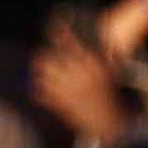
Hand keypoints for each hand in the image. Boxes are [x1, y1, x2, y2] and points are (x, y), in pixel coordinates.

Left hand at [35, 19, 130, 146]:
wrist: (108, 121)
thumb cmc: (110, 93)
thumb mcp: (112, 69)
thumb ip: (108, 47)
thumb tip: (106, 26)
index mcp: (89, 64)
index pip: (72, 44)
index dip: (61, 33)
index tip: (52, 26)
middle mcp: (75, 75)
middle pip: (50, 60)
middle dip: (41, 56)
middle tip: (38, 54)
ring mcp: (65, 90)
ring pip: (42, 76)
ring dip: (38, 72)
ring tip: (36, 69)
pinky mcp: (59, 104)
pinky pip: (41, 95)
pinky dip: (36, 91)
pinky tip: (35, 88)